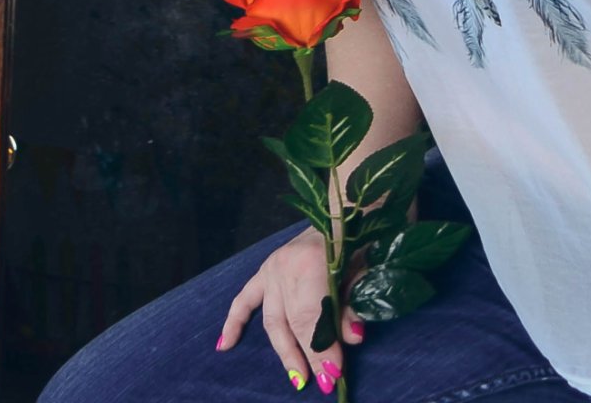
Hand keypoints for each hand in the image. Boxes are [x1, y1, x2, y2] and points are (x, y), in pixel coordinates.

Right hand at [217, 226, 368, 393]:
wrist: (347, 209)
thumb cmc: (361, 236)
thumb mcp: (365, 268)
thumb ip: (354, 303)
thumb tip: (350, 338)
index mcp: (311, 261)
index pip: (312, 317)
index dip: (322, 348)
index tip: (334, 373)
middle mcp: (285, 266)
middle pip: (292, 322)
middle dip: (308, 355)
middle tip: (323, 381)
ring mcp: (272, 268)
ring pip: (273, 319)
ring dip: (285, 351)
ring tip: (296, 377)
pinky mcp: (265, 269)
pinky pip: (245, 300)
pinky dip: (234, 322)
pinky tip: (225, 345)